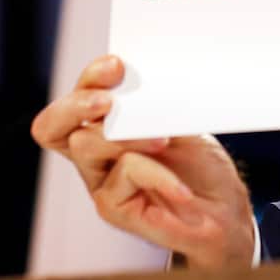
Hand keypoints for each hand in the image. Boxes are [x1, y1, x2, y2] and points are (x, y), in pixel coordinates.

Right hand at [30, 55, 254, 267]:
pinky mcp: (112, 208)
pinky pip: (125, 174)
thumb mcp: (183, 126)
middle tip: (109, 101)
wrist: (225, 213)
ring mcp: (101, 181)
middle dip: (78, 104)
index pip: (74, 100)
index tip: (117, 65)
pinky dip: (158, 174)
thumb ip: (157, 108)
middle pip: (54, 124)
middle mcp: (95, 155)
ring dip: (128, 136)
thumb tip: (144, 87)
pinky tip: (181, 187)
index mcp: (107, 128)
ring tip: (165, 142)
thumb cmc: (203, 168)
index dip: (87, 79)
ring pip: (87, 144)